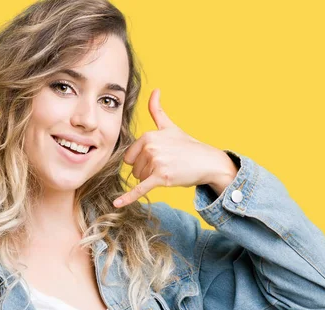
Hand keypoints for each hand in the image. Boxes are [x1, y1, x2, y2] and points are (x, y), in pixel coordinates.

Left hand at [112, 88, 237, 207]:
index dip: (141, 161)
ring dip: (152, 179)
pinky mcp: (161, 178)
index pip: (129, 157)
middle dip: (147, 171)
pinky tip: (116, 204)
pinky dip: (128, 198)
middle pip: (133, 169)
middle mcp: (150, 147)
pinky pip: (140, 189)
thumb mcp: (170, 127)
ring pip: (139, 179)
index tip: (158, 158)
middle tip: (166, 165)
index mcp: (147, 135)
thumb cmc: (187, 146)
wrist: (208, 162)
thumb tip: (155, 90)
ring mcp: (156, 162)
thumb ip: (157, 110)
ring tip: (169, 170)